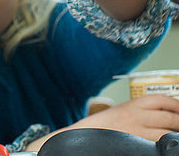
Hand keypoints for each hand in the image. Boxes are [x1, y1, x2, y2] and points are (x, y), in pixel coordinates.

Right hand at [26, 94, 178, 150]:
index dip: (176, 104)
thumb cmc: (98, 127)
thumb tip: (161, 116)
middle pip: (170, 117)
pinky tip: (164, 147)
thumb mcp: (117, 112)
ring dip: (176, 135)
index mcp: (131, 104)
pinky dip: (164, 145)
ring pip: (168, 132)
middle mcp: (135, 116)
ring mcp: (136, 132)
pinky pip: (158, 145)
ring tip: (177, 139)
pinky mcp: (136, 145)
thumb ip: (137, 112)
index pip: (161, 100)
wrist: (79, 137)